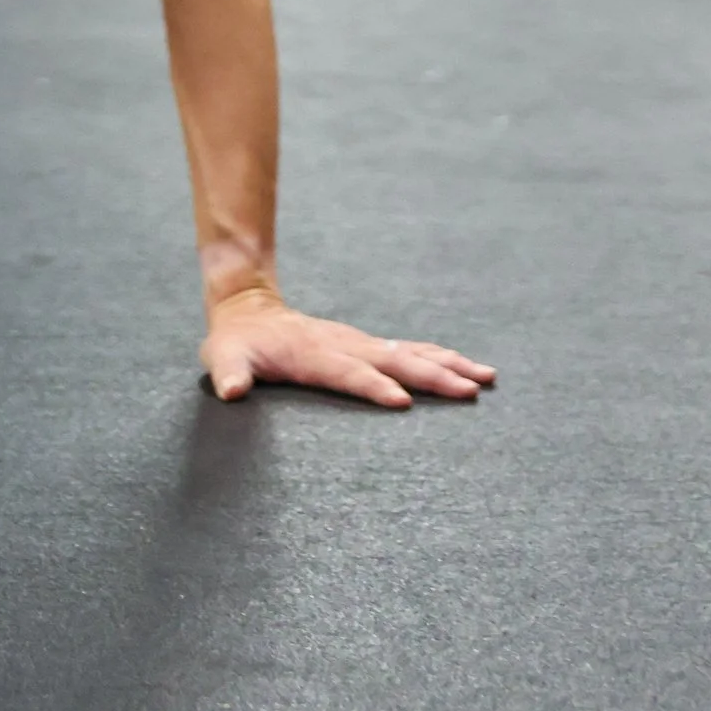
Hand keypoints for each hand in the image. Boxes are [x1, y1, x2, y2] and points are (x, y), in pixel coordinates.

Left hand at [203, 288, 492, 408]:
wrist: (249, 308)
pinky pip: (410, 352)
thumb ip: (228, 373)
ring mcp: (359, 343)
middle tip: (471, 390)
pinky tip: (465, 368)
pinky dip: (440, 358)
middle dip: (433, 376)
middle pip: (394, 362)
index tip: (403, 402)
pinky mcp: (367, 346)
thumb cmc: (237, 344)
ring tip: (485, 376)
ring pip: (411, 354)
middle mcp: (345, 345)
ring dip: (448, 364)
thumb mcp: (224, 358)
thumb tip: (231, 390)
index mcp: (314, 355)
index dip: (373, 387)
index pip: (348, 373)